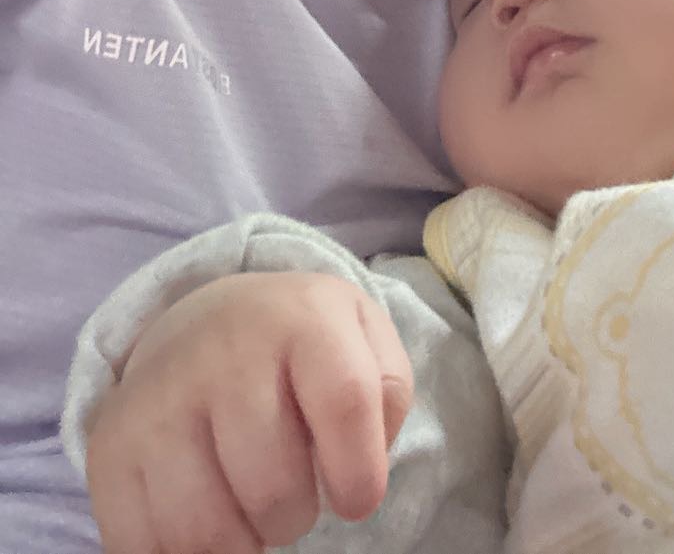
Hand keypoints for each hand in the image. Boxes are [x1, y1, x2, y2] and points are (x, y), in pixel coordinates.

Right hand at [84, 270, 413, 553]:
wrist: (205, 319)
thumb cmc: (301, 348)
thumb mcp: (364, 341)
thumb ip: (386, 397)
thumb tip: (364, 462)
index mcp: (303, 316)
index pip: (346, 402)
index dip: (360, 473)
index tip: (355, 499)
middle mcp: (226, 349)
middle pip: (274, 486)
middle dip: (295, 516)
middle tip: (290, 494)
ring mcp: (161, 397)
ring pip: (208, 530)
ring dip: (243, 544)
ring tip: (250, 509)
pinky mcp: (112, 446)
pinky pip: (147, 547)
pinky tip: (206, 513)